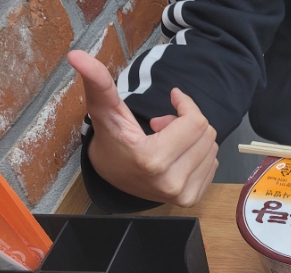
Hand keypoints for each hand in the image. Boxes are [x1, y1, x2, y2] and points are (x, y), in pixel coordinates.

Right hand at [67, 51, 218, 206]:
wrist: (112, 178)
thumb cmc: (111, 142)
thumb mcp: (105, 112)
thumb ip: (98, 84)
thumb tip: (77, 55)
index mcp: (152, 160)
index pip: (195, 122)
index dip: (186, 104)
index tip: (174, 97)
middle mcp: (171, 182)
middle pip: (206, 134)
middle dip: (187, 121)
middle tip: (163, 124)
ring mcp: (183, 194)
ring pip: (212, 148)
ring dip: (193, 138)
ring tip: (168, 140)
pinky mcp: (192, 199)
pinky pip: (212, 164)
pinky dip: (198, 154)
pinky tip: (176, 156)